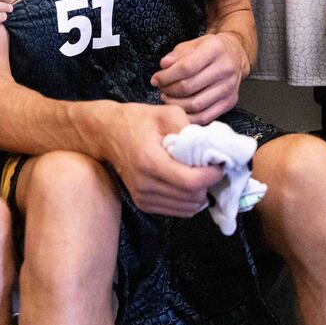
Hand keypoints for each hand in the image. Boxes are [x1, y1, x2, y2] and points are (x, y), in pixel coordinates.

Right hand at [103, 103, 224, 217]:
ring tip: (199, 174)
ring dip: (199, 194)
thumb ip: (189, 129)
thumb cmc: (137, 120)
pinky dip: (188, 200)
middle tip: (211, 167)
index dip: (212, 175)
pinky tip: (186, 183)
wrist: (107, 134)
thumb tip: (211, 147)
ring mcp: (142, 197)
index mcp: (150, 161)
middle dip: (208, 184)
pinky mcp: (143, 204)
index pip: (191, 181)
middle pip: (192, 198)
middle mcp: (145, 184)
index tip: (218, 164)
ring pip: (187, 209)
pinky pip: (177, 211)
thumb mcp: (166, 113)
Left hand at [150, 33, 247, 123]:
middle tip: (161, 88)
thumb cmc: (210, 50)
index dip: (167, 76)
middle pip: (190, 87)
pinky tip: (179, 109)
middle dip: (169, 90)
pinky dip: (188, 116)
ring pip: (196, 104)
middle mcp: (225, 69)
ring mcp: (229, 88)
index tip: (156, 79)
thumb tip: (164, 66)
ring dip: (176, 104)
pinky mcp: (230, 102)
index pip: (186, 67)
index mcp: (215, 50)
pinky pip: (205, 116)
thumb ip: (177, 54)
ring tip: (168, 97)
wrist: (235, 55)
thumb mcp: (193, 44)